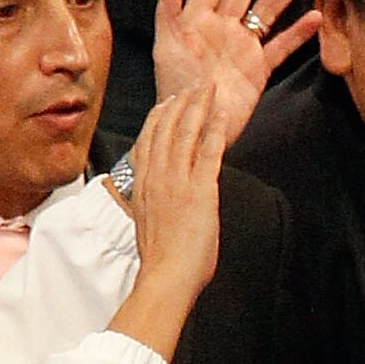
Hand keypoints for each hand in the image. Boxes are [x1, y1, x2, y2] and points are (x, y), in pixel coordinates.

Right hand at [111, 79, 227, 357]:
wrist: (166, 276)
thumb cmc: (160, 260)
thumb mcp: (145, 224)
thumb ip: (151, 204)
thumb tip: (159, 201)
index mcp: (142, 187)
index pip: (147, 142)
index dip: (157, 119)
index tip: (166, 103)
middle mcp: (157, 178)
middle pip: (166, 130)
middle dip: (180, 104)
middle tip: (191, 87)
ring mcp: (177, 182)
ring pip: (186, 133)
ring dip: (198, 107)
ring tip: (207, 89)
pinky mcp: (200, 190)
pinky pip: (209, 151)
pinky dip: (216, 129)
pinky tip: (222, 114)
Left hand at [153, 0, 319, 132]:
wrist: (194, 126)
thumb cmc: (175, 87)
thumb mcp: (167, 48)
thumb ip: (169, 14)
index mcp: (197, 18)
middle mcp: (222, 26)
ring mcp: (243, 46)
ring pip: (267, 11)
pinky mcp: (259, 68)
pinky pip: (281, 45)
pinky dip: (298, 33)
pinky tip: (315, 19)